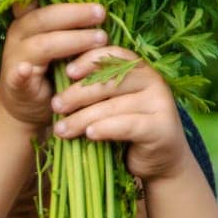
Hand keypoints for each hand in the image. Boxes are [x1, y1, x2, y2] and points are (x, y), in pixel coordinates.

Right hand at [0, 0, 110, 131]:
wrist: (25, 108)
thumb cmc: (49, 71)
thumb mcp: (58, 43)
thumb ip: (70, 26)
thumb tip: (101, 7)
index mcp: (28, 21)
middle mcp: (18, 35)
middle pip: (46, 18)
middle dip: (75, 14)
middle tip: (102, 13)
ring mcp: (14, 58)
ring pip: (43, 44)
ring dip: (73, 41)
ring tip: (101, 39)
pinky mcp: (15, 83)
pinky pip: (19, 75)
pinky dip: (23, 72)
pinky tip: (29, 69)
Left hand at [49, 41, 191, 182]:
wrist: (161, 161)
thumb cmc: (129, 131)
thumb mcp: (111, 106)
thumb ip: (97, 91)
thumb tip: (59, 81)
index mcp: (140, 69)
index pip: (113, 55)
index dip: (89, 60)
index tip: (67, 72)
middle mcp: (153, 81)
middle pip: (110, 81)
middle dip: (78, 94)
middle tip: (55, 106)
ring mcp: (160, 103)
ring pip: (114, 106)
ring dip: (83, 118)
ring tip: (61, 129)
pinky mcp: (162, 127)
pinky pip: (128, 125)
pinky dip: (106, 128)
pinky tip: (89, 134)